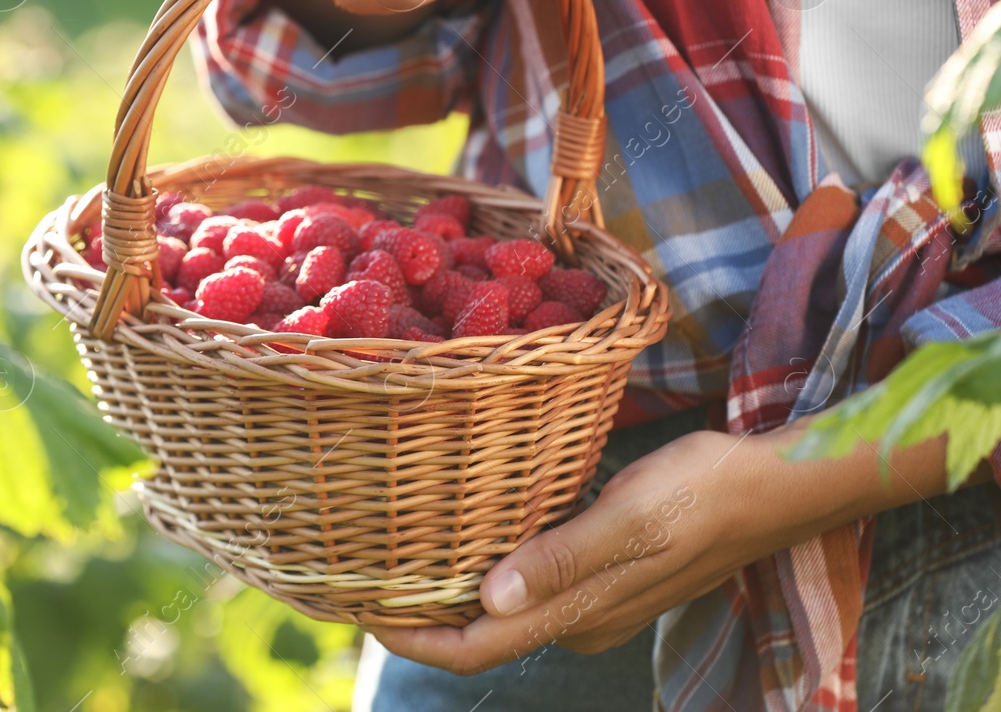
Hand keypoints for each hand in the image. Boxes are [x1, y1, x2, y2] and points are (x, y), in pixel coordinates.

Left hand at [368, 425, 948, 673]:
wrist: (780, 485)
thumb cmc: (706, 493)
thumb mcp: (631, 518)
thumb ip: (560, 560)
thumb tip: (487, 598)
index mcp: (577, 613)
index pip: (472, 647)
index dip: (408, 636)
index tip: (351, 606)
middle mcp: (577, 616)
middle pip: (477, 633)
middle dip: (413, 614)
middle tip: (354, 572)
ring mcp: (593, 596)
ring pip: (500, 606)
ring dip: (445, 587)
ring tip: (389, 548)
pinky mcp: (605, 568)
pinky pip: (527, 579)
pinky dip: (484, 562)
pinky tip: (462, 526)